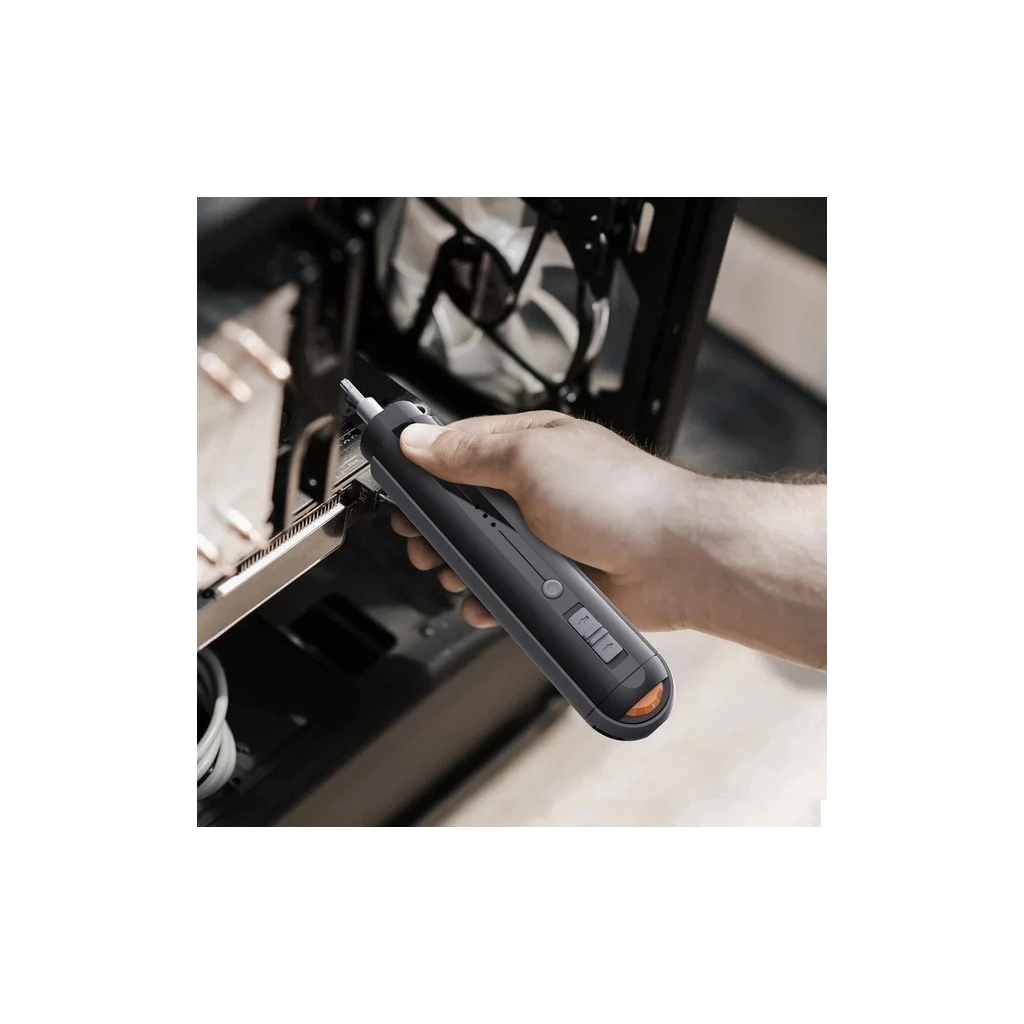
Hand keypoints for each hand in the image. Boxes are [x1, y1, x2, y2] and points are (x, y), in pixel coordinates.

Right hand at [391, 411, 692, 630]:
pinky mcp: (554, 581)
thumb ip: (470, 451)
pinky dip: (489, 599)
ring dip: (458, 566)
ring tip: (448, 573)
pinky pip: (507, 591)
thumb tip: (419, 441)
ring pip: (481, 554)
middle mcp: (533, 491)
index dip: (421, 469)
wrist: (676, 559)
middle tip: (420, 541)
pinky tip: (480, 603)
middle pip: (462, 508)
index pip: (456, 450)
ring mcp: (543, 538)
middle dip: (435, 528)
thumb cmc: (621, 496)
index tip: (394, 486)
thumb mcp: (532, 456)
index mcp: (527, 447)